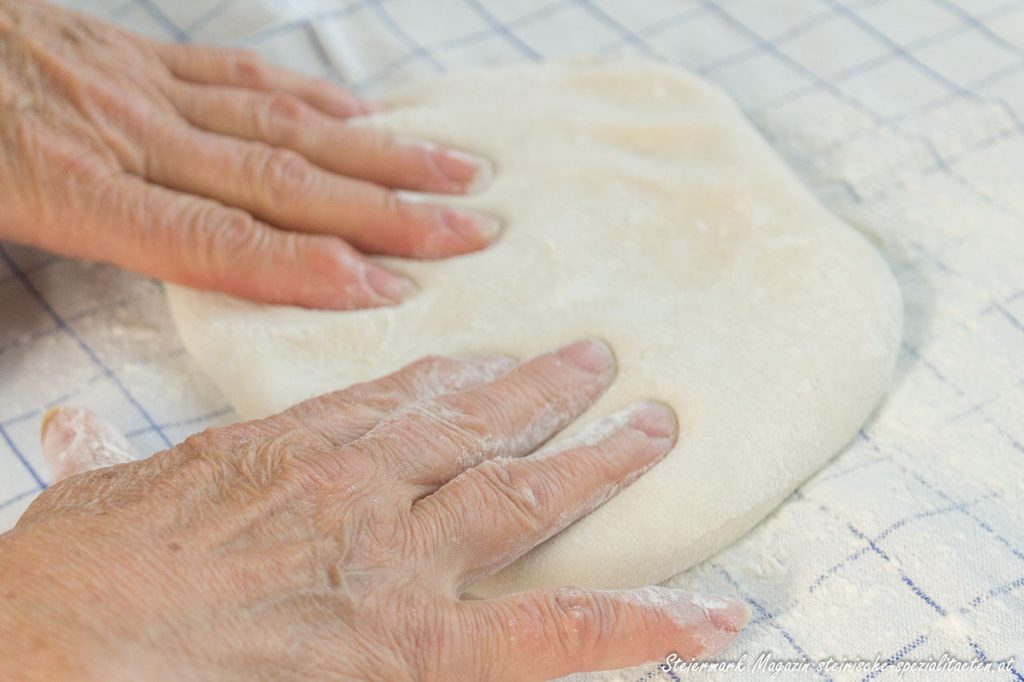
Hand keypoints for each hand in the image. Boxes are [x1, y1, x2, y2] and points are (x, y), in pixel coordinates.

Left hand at [0, 0, 497, 308]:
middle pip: (275, 180)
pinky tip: (363, 113)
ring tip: (452, 171)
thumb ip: (26, 262)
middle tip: (468, 231)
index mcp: (66, 183)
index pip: (216, 240)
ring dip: (374, 152)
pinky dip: (312, 97)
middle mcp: (121, 131)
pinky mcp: (127, 51)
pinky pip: (237, 74)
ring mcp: (132, 84)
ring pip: (277, 122)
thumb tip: (132, 295)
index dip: (308, 269)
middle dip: (382, 211)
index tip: (389, 291)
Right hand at [0, 340, 747, 680]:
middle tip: (600, 365)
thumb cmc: (66, 593)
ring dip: (601, 459)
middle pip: (473, 427)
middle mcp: (359, 494)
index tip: (486, 364)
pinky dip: (639, 623)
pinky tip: (705, 619)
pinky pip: (557, 632)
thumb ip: (104, 459)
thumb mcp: (90, 503)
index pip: (391, 400)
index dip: (450, 379)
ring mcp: (402, 571)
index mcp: (287, 454)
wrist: (61, 657)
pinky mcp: (422, 654)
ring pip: (527, 496)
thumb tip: (70, 431)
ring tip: (657, 430)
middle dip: (542, 392)